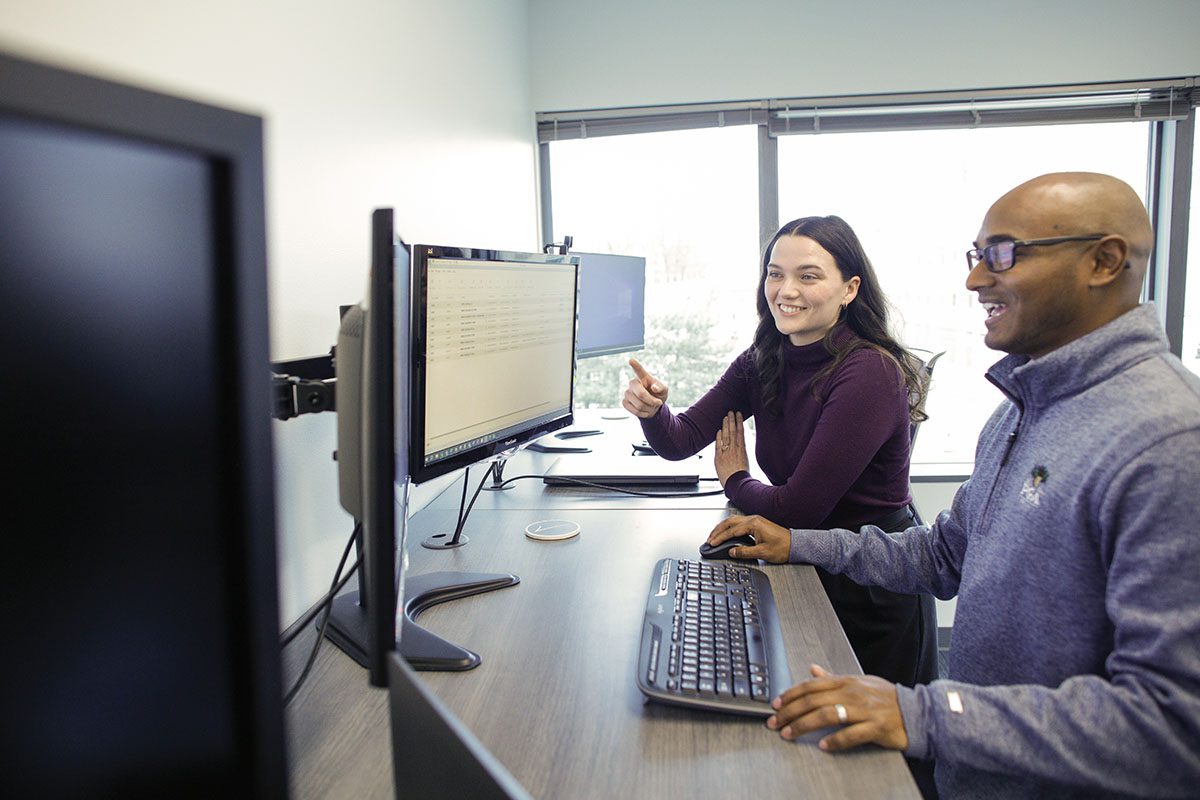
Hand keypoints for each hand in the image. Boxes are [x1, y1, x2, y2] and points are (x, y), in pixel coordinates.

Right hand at [622, 358, 668, 417]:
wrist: (653, 406)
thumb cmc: (658, 395)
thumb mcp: (664, 390)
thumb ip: (661, 387)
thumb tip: (654, 387)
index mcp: (644, 377)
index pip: (639, 370)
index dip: (635, 366)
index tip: (631, 360)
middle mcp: (633, 383)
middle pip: (641, 394)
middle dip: (651, 401)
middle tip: (658, 403)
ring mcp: (627, 392)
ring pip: (639, 405)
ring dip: (649, 408)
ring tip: (651, 406)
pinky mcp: (624, 402)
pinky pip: (634, 411)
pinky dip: (643, 413)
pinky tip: (645, 410)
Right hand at [707, 514, 789, 562]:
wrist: (795, 545)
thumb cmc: (783, 547)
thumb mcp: (762, 552)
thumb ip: (744, 552)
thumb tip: (732, 552)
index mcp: (754, 524)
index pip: (731, 530)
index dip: (720, 538)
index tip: (712, 543)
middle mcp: (753, 519)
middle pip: (729, 522)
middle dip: (717, 531)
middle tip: (709, 539)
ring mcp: (755, 520)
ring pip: (733, 521)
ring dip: (722, 528)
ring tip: (714, 536)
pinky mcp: (757, 523)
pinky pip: (738, 523)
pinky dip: (729, 528)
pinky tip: (726, 533)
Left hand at [713, 411, 748, 484]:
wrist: (737, 483)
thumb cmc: (741, 475)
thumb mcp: (744, 460)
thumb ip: (740, 451)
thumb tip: (739, 445)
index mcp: (742, 449)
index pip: (740, 432)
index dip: (739, 422)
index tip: (738, 414)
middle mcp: (734, 449)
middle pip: (733, 431)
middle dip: (732, 420)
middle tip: (731, 412)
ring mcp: (726, 452)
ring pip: (726, 436)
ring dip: (725, 425)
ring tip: (725, 417)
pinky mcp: (719, 457)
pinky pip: (718, 445)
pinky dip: (719, 437)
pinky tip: (719, 430)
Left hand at [766, 664, 908, 751]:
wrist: (916, 711)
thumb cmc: (885, 698)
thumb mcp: (859, 682)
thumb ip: (833, 678)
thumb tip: (812, 670)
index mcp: (846, 681)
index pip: (811, 686)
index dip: (790, 694)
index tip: (775, 704)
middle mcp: (853, 693)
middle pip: (814, 701)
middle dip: (790, 712)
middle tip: (775, 723)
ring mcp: (864, 709)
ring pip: (827, 715)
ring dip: (804, 726)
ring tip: (790, 734)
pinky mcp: (876, 727)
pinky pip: (851, 734)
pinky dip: (835, 741)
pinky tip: (823, 746)